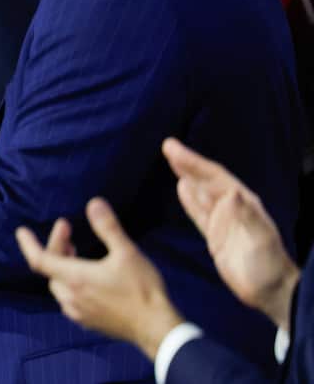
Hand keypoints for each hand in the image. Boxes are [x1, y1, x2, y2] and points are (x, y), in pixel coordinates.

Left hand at [16, 198, 185, 360]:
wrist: (157, 329)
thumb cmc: (142, 290)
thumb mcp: (127, 253)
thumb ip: (108, 227)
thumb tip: (94, 203)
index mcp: (75, 278)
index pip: (39, 259)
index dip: (28, 244)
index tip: (22, 231)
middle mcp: (71, 296)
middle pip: (50, 269)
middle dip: (56, 247)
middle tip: (68, 230)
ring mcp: (78, 312)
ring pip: (58, 285)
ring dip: (61, 265)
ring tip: (75, 251)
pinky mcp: (88, 321)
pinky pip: (68, 298)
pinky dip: (69, 282)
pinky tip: (86, 277)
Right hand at [162, 138, 300, 330]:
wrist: (269, 292)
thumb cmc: (267, 265)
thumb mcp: (260, 239)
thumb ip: (246, 216)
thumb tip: (231, 193)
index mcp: (243, 203)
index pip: (215, 176)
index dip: (195, 162)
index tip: (174, 148)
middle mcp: (232, 207)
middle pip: (206, 180)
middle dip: (188, 163)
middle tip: (168, 146)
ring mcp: (223, 221)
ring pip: (201, 193)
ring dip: (187, 176)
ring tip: (171, 160)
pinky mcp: (215, 236)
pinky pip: (199, 212)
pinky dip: (189, 199)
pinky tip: (181, 188)